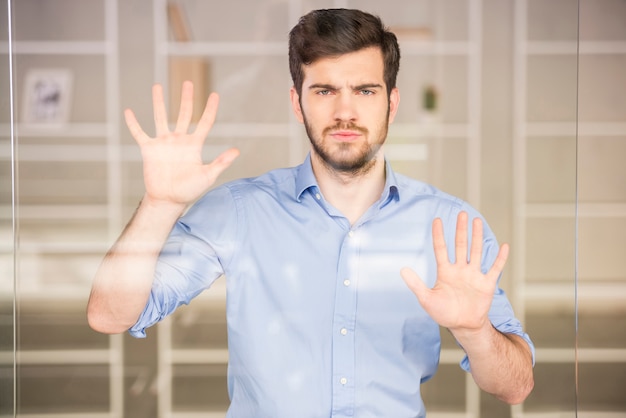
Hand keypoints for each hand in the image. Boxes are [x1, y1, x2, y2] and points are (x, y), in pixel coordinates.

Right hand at [124, 81, 238, 209]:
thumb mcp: (208, 176)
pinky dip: (134, 123)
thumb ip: (221, 162)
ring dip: (159, 102)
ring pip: (160, 117)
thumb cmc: (190, 190)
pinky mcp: (149, 150)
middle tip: (187, 82)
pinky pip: (139, 133)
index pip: (205, 122)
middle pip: (183, 114)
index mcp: (195, 145)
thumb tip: (236, 150)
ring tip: (157, 86)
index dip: (210, 109)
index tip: (215, 94)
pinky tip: (129, 111)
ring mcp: (163, 143)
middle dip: (186, 98)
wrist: (169, 200)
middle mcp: (179, 140)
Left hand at [401, 211, 508, 333]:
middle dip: (461, 230)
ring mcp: (474, 275)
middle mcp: (460, 270)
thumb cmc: (443, 313)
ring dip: (477, 237)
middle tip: (462, 214)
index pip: (441, 249)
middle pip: (460, 245)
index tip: (437, 220)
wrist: (463, 326)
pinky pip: (495, 269)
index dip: (438, 234)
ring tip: (477, 221)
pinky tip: (505, 246)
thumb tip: (402, 269)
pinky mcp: (486, 284)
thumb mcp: (426, 299)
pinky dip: (500, 258)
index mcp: (445, 272)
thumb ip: (415, 284)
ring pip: (476, 252)